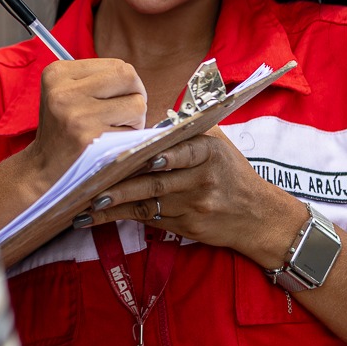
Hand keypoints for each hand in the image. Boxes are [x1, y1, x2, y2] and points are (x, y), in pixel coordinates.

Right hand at [24, 58, 147, 189]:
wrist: (42, 169)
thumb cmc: (63, 130)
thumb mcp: (66, 94)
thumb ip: (97, 79)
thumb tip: (136, 79)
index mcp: (57, 73)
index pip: (117, 64)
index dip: (127, 83)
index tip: (118, 99)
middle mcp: (64, 92)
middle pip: (129, 77)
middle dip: (137, 95)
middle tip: (127, 112)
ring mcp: (77, 116)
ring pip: (137, 104)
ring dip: (136, 120)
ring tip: (115, 129)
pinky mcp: (90, 140)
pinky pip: (132, 132)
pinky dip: (128, 139)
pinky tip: (110, 145)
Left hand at [73, 128, 307, 267]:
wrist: (258, 216)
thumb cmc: (231, 172)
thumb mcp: (219, 143)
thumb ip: (188, 129)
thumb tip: (153, 118)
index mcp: (210, 152)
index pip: (186, 153)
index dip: (166, 157)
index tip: (144, 158)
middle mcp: (202, 180)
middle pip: (158, 183)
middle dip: (125, 185)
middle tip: (95, 186)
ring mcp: (194, 206)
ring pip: (149, 204)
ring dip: (117, 205)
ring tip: (88, 203)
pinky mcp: (186, 227)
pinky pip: (150, 220)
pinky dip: (123, 218)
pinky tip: (97, 218)